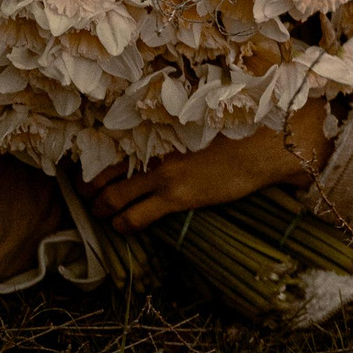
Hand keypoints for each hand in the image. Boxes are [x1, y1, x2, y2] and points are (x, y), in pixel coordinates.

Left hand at [89, 103, 334, 232]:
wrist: (264, 146)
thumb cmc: (237, 132)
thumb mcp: (196, 125)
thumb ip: (170, 133)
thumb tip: (157, 142)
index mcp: (156, 132)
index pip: (108, 149)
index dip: (93, 165)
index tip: (90, 174)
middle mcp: (152, 152)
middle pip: (100, 176)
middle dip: (88, 192)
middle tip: (88, 198)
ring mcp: (162, 176)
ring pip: (110, 199)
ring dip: (101, 210)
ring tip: (102, 214)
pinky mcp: (176, 197)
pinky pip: (134, 217)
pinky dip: (122, 225)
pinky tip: (122, 226)